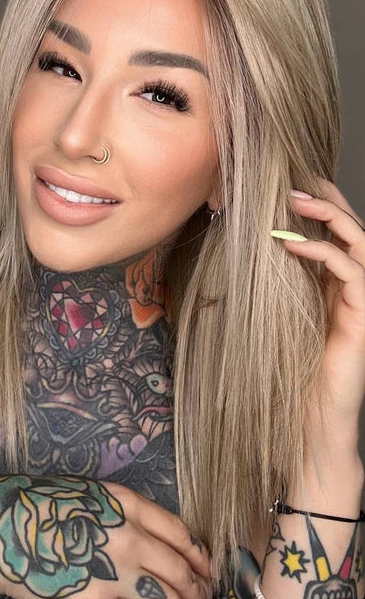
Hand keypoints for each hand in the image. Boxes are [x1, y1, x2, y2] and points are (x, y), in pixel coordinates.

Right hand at [0, 475, 213, 598]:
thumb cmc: (40, 507)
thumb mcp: (90, 494)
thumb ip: (123, 513)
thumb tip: (151, 539)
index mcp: (127, 504)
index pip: (181, 533)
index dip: (200, 559)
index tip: (206, 573)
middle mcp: (127, 535)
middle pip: (180, 572)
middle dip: (198, 597)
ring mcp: (112, 569)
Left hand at [282, 179, 364, 438]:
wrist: (308, 418)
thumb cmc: (288, 369)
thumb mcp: (276, 314)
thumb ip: (275, 282)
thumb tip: (245, 248)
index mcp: (334, 284)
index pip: (335, 232)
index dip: (321, 203)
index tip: (292, 181)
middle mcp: (353, 288)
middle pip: (352, 230)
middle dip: (327, 201)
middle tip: (294, 184)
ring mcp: (362, 301)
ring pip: (359, 243)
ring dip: (329, 218)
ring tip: (296, 203)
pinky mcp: (364, 318)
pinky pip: (353, 273)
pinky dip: (325, 253)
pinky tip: (294, 246)